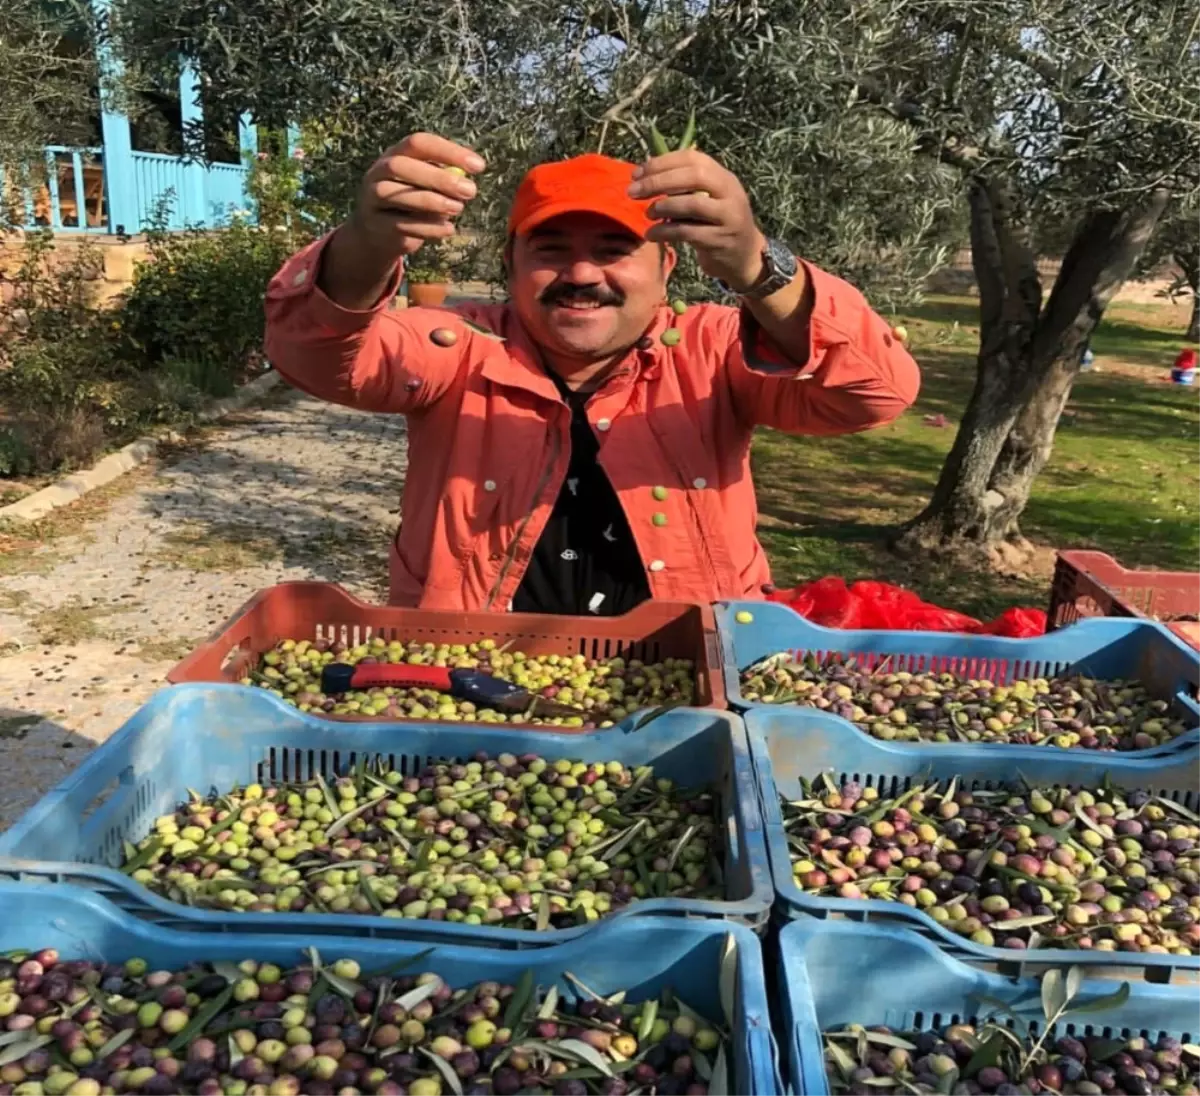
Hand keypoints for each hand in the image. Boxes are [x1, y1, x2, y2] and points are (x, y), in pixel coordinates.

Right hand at [349, 133, 484, 259]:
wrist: (379, 232)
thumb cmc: (412, 203)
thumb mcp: (426, 186)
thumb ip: (443, 179)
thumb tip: (467, 180)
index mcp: (396, 154)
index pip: (419, 143)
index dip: (448, 152)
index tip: (478, 166)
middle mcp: (379, 171)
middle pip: (402, 166)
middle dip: (439, 178)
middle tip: (470, 191)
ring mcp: (373, 198)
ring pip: (398, 196)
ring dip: (434, 202)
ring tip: (458, 209)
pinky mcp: (376, 224)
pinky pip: (402, 225)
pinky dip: (428, 228)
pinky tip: (448, 229)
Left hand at [627, 149, 766, 291]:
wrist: (743, 257)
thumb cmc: (716, 224)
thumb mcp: (708, 199)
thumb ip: (685, 186)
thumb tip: (645, 175)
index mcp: (723, 177)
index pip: (692, 158)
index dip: (662, 162)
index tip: (636, 173)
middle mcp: (729, 193)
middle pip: (694, 176)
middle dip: (659, 181)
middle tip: (633, 192)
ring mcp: (727, 217)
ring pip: (692, 204)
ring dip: (663, 206)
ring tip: (648, 213)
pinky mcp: (719, 241)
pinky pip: (687, 232)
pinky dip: (664, 232)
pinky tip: (651, 234)